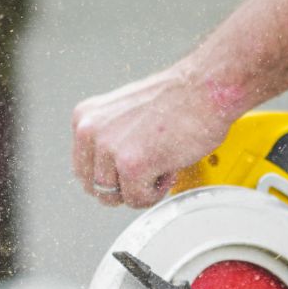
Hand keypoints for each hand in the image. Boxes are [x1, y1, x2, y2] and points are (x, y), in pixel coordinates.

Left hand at [72, 68, 234, 207]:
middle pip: (96, 187)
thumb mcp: (124, 113)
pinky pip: (137, 199)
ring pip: (116, 196)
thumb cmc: (176, 98)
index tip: (129, 171)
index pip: (83, 168)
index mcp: (85, 118)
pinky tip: (167, 168)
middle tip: (148, 171)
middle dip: (123, 186)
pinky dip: (156, 192)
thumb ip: (109, 138)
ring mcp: (109, 149)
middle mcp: (90, 131)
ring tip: (160, 165)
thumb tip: (109, 169)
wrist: (204, 89)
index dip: (111, 176)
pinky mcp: (132, 166)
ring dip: (141, 189)